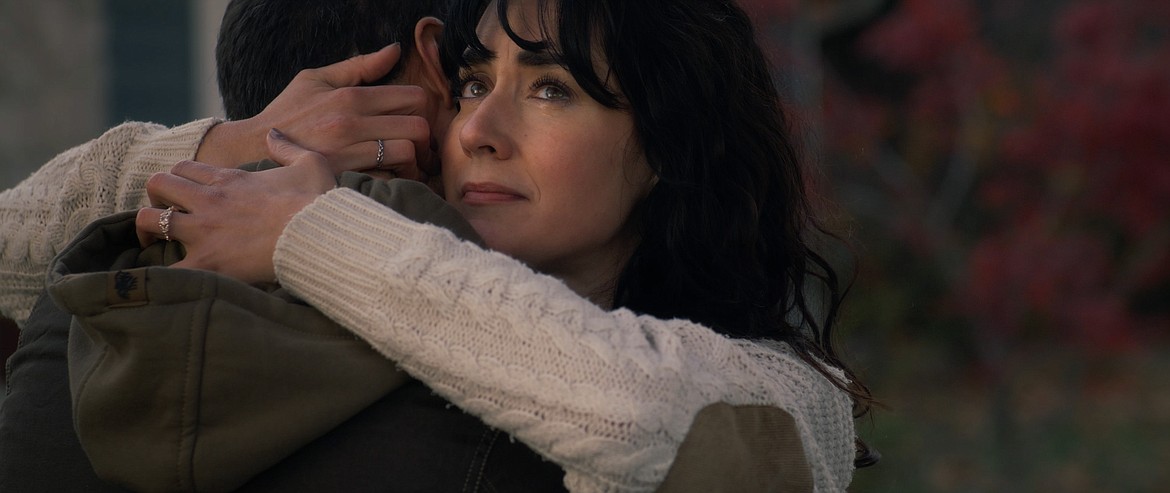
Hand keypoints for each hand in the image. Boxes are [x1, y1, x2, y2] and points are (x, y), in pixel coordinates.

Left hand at [137, 129, 334, 283]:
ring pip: (149, 220)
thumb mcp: (311, 164)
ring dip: (149, 231)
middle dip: (156, 197)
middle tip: (164, 213)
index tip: (186, 194)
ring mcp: (204, 231)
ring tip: (155, 244)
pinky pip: (169, 267)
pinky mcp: (208, 261)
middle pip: (158, 185)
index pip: (183, 168)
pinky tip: (169, 277)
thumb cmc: (317, 202)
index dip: (180, 178)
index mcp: (229, 179)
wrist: (319, 235)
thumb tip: (273, 134)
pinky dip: (164, 273)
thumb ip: (287, 147)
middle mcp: (209, 200)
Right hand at [195, 44, 433, 179]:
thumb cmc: (287, 114)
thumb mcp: (316, 80)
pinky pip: (386, 179)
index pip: (412, 97)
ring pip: (406, 154)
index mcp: (350, 96)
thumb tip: (395, 49)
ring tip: (408, 166)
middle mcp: (350, 122)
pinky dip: (395, 180)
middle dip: (426, 139)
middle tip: (422, 148)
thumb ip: (359, 66)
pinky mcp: (342, 177)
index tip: (420, 121)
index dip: (425, 110)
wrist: (251, 150)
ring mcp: (346, 152)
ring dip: (414, 163)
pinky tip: (391, 180)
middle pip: (417, 127)